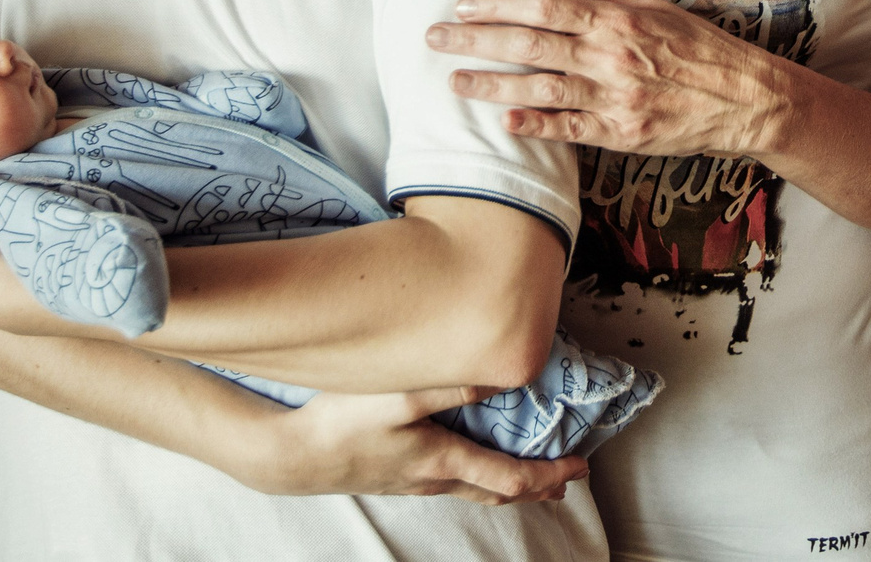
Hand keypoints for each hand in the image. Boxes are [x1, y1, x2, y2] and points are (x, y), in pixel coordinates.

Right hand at [244, 386, 587, 505]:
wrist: (290, 457)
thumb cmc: (343, 422)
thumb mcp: (399, 395)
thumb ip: (451, 385)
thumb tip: (501, 377)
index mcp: (443, 461)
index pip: (510, 478)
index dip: (549, 474)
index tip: (579, 467)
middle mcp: (433, 480)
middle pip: (498, 492)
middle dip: (538, 485)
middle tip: (569, 478)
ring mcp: (414, 484)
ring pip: (475, 490)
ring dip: (510, 484)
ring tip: (535, 477)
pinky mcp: (398, 478)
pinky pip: (453, 483)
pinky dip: (481, 477)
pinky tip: (475, 463)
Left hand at [429, 0, 791, 155]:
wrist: (743, 100)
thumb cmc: (702, 50)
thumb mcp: (658, 11)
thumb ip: (610, 8)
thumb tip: (568, 3)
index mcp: (615, 20)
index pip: (543, 8)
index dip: (498, 5)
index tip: (463, 5)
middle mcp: (609, 56)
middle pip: (528, 45)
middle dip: (475, 40)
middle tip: (435, 38)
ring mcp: (613, 98)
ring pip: (539, 88)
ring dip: (491, 85)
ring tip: (454, 82)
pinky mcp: (620, 134)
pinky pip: (568, 130)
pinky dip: (534, 124)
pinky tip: (504, 122)